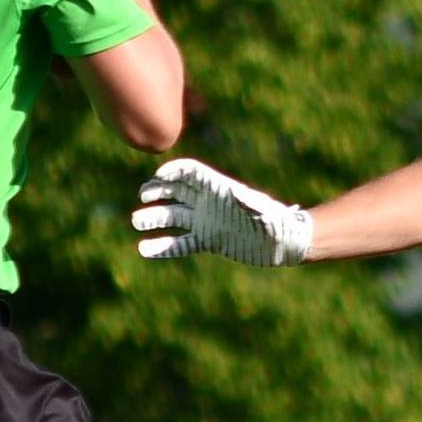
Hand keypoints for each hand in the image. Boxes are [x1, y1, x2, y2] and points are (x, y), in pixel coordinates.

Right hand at [131, 158, 312, 265]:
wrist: (284, 243)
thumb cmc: (277, 223)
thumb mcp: (262, 211)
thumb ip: (248, 203)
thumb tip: (237, 195)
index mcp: (218, 188)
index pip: (189, 172)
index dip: (173, 171)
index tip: (158, 177)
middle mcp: (209, 202)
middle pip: (175, 190)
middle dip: (156, 191)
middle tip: (143, 197)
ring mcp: (206, 221)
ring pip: (173, 217)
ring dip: (154, 218)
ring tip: (137, 223)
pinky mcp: (209, 240)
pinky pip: (182, 242)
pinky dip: (164, 246)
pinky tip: (145, 250)